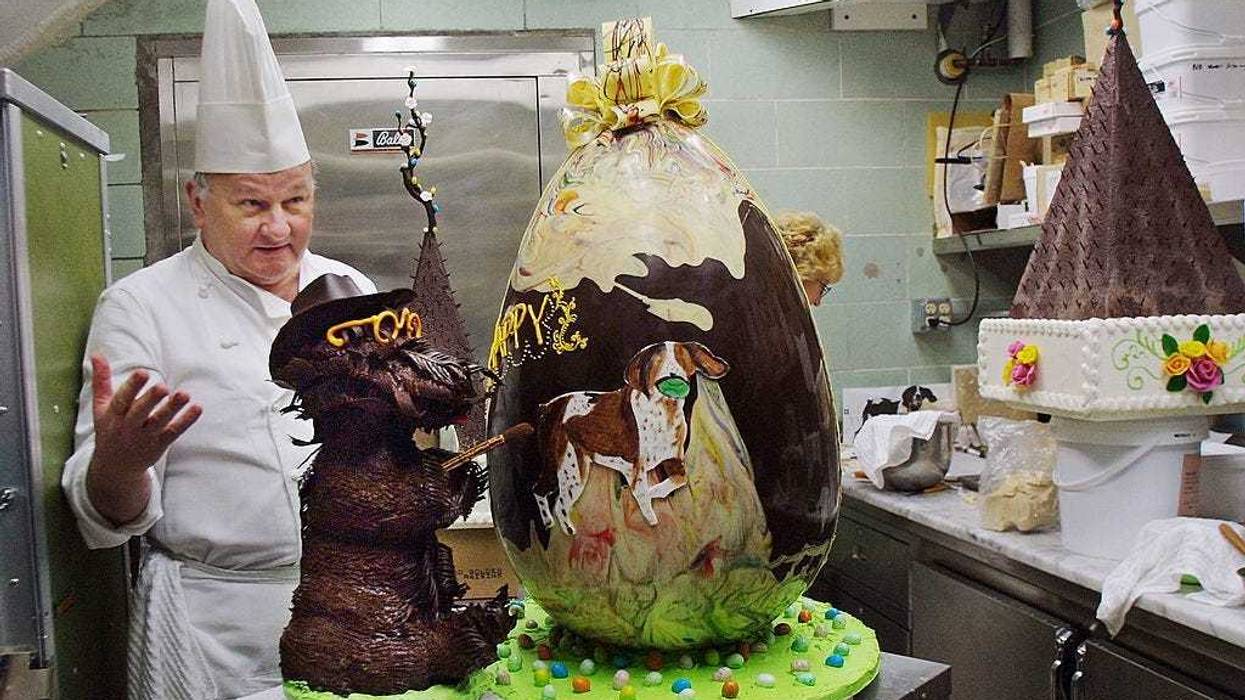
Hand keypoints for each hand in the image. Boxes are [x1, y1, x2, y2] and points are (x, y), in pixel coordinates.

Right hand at [90, 354, 200, 474]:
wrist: (116, 467)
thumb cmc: (110, 429)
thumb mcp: (101, 408)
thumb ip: (101, 381)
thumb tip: (97, 354)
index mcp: (113, 415)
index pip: (122, 400)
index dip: (132, 386)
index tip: (143, 372)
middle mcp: (128, 427)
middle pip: (140, 413)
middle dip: (151, 400)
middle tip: (163, 387)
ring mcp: (145, 437)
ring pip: (160, 422)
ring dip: (172, 409)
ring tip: (184, 394)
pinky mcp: (160, 444)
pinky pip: (174, 432)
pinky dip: (186, 421)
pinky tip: (197, 408)